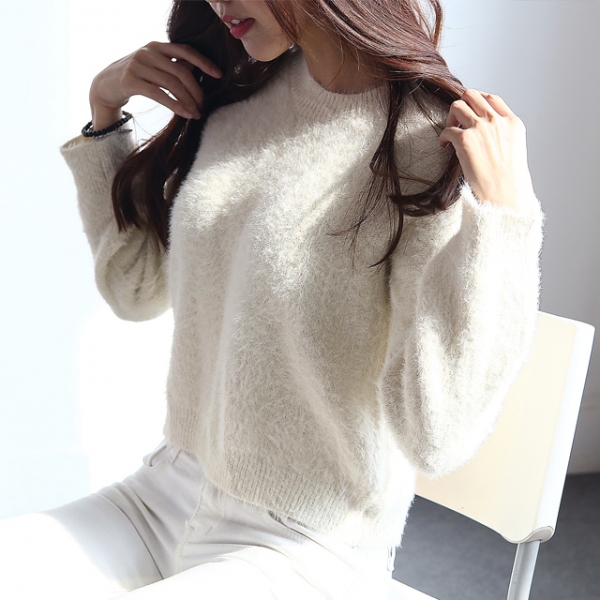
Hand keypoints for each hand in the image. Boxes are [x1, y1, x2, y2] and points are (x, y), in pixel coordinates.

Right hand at [89, 41, 221, 128]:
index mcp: (157, 46)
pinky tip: (185, 115)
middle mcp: (148, 52)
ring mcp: (138, 65)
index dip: (204, 62)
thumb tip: (198, 70)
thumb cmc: (136, 77)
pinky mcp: (131, 81)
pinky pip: (160, 94)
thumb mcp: (154, 67)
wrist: (105, 84)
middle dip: (196, 91)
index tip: (218, 75)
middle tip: (203, 106)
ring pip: (172, 84)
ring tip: (196, 114)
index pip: (186, 50)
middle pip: (181, 72)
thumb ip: (173, 66)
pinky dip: (175, 106)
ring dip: (188, 102)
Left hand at [439, 89, 535, 213]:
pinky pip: (447, 129)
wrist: (505, 195)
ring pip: (458, 104)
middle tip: (457, 121)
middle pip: (473, 95)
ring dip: (450, 117)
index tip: (470, 113)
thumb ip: (502, 136)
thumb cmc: (509, 182)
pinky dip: (443, 136)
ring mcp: (481, 128)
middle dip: (462, 105)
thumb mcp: (514, 151)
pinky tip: (444, 146)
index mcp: (512, 123)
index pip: (492, 99)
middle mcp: (497, 121)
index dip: (477, 102)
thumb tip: (486, 136)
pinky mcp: (465, 139)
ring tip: (450, 133)